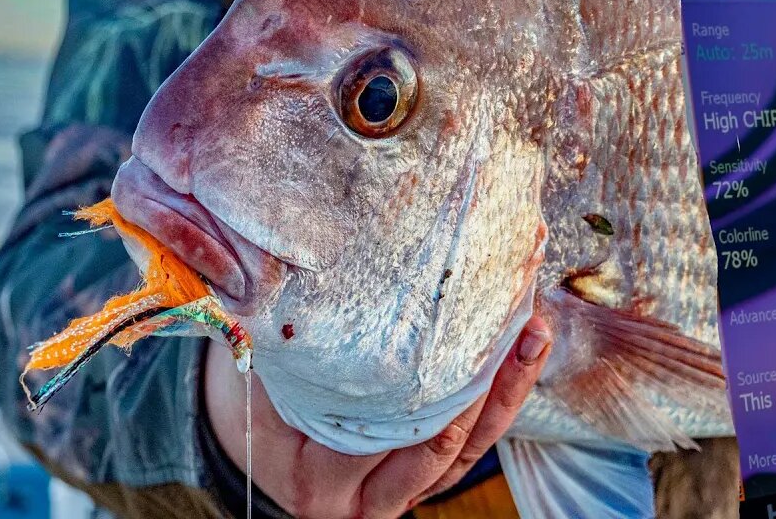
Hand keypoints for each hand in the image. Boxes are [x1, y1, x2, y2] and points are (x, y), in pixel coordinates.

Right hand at [204, 316, 551, 518]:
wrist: (251, 452)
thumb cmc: (249, 400)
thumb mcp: (246, 378)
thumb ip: (273, 346)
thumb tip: (286, 279)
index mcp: (305, 473)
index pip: (361, 424)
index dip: (397, 374)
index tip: (423, 308)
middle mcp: (353, 498)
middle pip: (425, 440)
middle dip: (470, 375)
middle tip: (499, 307)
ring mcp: (394, 497)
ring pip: (460, 448)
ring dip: (503, 387)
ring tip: (529, 328)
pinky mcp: (425, 484)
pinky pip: (472, 450)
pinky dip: (503, 401)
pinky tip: (525, 352)